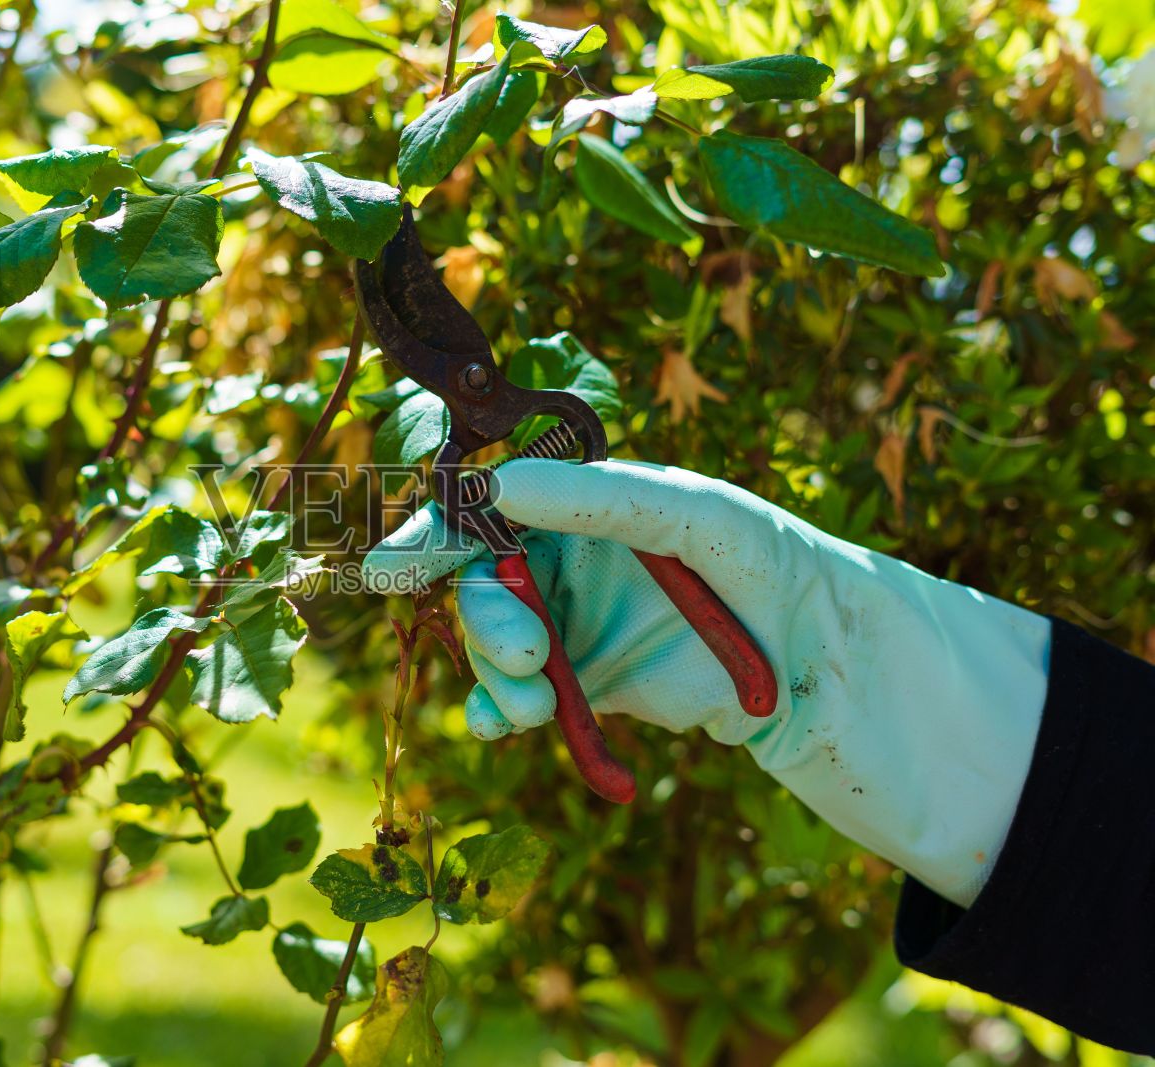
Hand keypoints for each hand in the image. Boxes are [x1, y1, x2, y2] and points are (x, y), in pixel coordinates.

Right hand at [363, 459, 1050, 906]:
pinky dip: (500, 713)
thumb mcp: (692, 515)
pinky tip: (503, 727)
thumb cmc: (774, 565)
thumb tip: (494, 483)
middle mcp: (571, 558)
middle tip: (521, 647)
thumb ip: (595, 499)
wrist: (838, 673)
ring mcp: (579, 624)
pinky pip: (524, 698)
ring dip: (492, 669)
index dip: (434, 533)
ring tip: (525, 697)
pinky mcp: (594, 686)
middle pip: (479, 579)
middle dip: (481, 613)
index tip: (391, 568)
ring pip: (494, 643)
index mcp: (587, 502)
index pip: (488, 507)